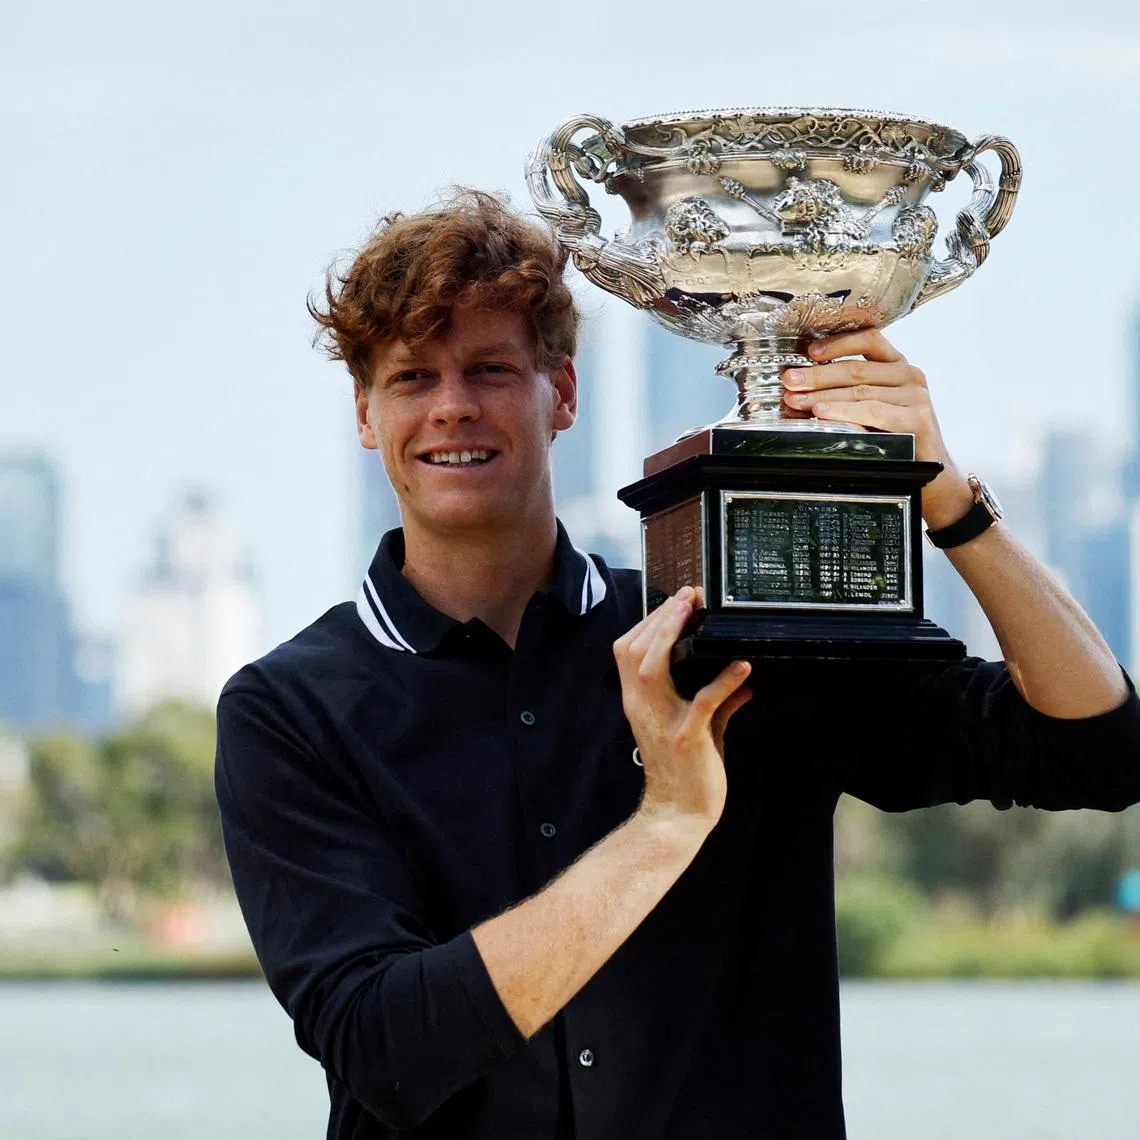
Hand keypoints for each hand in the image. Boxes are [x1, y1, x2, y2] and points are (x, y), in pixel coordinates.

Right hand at [613, 586, 751, 830]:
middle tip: (687, 595)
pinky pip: (703, 703)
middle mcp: (642, 707)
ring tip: (695, 613)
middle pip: (635, 650)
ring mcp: (662, 722)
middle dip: (660, 617)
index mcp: (638, 702)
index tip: (676, 600)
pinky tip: (742, 667)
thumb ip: (719, 704)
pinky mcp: (686, 738)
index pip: (629, 651)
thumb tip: (744, 682)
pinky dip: (723, 682)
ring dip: (671, 635)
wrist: (679, 816)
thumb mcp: (701, 730)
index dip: (649, 622)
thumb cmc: (687, 772)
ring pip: (653, 668)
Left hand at [781, 329, 972, 527]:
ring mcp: (916, 396)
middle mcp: (910, 376)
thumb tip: (801, 391)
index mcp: (898, 367)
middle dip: (817, 375)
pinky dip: (843, 412)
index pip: (869, 340)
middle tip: (790, 381)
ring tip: (797, 400)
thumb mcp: (873, 410)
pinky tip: (822, 413)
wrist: (931, 476)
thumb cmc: (897, 441)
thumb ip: (848, 394)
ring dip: (823, 395)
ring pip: (860, 391)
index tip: (809, 351)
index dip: (838, 343)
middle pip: (857, 369)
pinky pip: (872, 411)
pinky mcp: (917, 418)